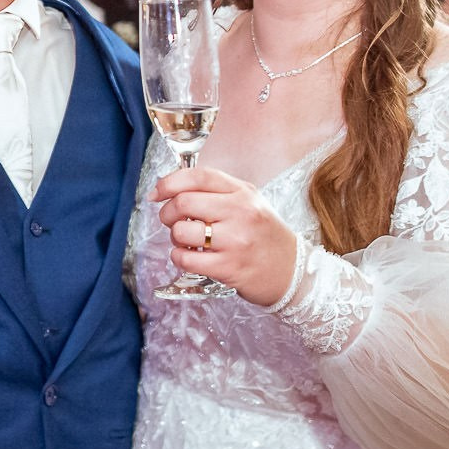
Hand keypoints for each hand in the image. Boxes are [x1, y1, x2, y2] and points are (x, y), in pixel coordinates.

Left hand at [152, 164, 300, 306]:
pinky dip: (179, 257)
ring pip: (181, 231)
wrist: (291, 271)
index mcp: (243, 193)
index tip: (157, 192)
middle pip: (183, 202)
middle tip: (171, 220)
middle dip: (167, 212)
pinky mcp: (228, 268)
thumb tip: (172, 189)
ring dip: (174, 237)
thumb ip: (216, 192)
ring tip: (186, 241)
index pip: (199, 176)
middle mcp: (240, 213)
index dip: (170, 182)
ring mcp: (235, 241)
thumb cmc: (263, 236)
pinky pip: (186, 259)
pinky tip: (189, 256)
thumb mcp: (249, 203)